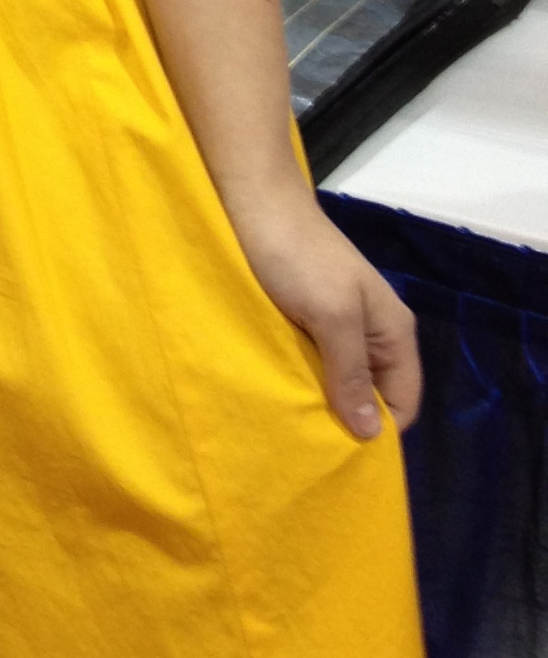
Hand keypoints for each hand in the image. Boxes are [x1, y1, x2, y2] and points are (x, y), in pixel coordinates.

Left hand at [224, 183, 420, 437]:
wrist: (255, 204)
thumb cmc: (298, 258)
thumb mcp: (331, 317)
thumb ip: (351, 373)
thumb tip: (371, 434)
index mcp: (393, 333)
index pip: (402, 402)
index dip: (379, 429)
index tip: (342, 453)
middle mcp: (372, 332)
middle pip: (371, 394)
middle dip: (347, 418)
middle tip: (309, 444)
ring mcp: (338, 324)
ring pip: (339, 379)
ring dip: (320, 399)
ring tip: (290, 424)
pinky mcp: (305, 316)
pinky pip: (313, 361)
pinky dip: (300, 377)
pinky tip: (278, 392)